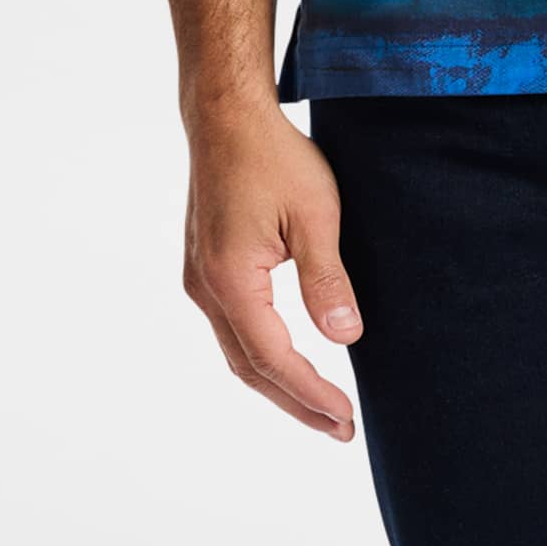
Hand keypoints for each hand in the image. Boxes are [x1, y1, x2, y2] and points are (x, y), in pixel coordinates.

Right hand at [182, 106, 363, 437]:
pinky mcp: (204, 266)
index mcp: (231, 281)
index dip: (311, 393)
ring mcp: (199, 279)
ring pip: (237, 351)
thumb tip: (347, 338)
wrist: (226, 117)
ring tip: (320, 406)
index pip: (274, 359)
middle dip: (295, 403)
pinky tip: (286, 359)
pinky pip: (231, 327)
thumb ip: (327, 280)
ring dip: (277, 383)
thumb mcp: (316, 214)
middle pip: (250, 368)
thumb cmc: (274, 156)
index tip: (345, 418)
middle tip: (339, 428)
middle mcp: (205, 289)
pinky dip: (261, 354)